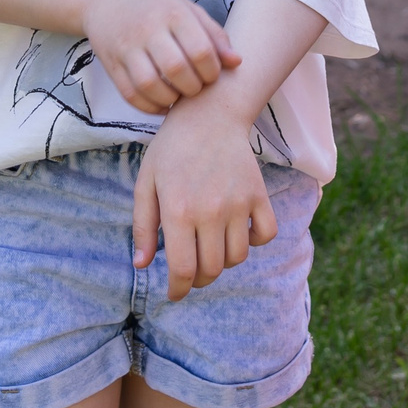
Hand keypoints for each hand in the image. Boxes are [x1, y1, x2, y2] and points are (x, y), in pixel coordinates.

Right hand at [83, 0, 240, 114]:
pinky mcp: (111, 64)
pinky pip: (130, 95)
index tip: (212, 74)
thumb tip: (237, 62)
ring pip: (150, 84)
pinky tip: (162, 103)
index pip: (201, 50)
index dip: (213, 71)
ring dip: (170, 99)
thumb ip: (214, 35)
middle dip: (193, 87)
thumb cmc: (156, 6)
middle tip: (196, 87)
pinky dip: (150, 106)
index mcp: (173, 13)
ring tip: (179, 96)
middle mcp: (148, 29)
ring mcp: (126, 47)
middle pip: (176, 69)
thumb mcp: (187, 10)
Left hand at [133, 98, 277, 301]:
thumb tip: (141, 264)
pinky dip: (254, 242)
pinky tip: (237, 233)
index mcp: (179, 211)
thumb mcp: (146, 183)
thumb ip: (143, 226)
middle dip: (198, 280)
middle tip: (190, 272)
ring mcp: (238, 204)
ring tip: (209, 249)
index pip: (184, 270)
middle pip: (212, 270)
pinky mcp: (258, 195)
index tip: (175, 293)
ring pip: (237, 257)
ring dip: (223, 262)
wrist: (210, 114)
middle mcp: (211, 211)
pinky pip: (265, 235)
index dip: (178, 289)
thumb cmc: (171, 150)